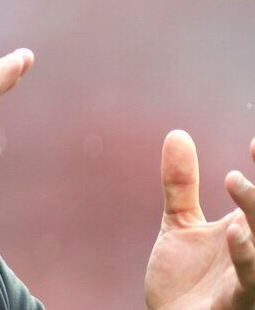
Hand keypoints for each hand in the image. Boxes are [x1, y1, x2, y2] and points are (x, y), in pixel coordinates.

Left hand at [145, 130, 254, 308]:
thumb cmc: (187, 279)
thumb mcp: (180, 223)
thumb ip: (180, 183)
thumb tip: (178, 134)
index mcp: (250, 228)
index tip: (252, 140)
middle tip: (249, 150)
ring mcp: (251, 277)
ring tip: (236, 181)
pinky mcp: (238, 302)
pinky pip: (250, 281)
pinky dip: (247, 257)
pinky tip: (235, 232)